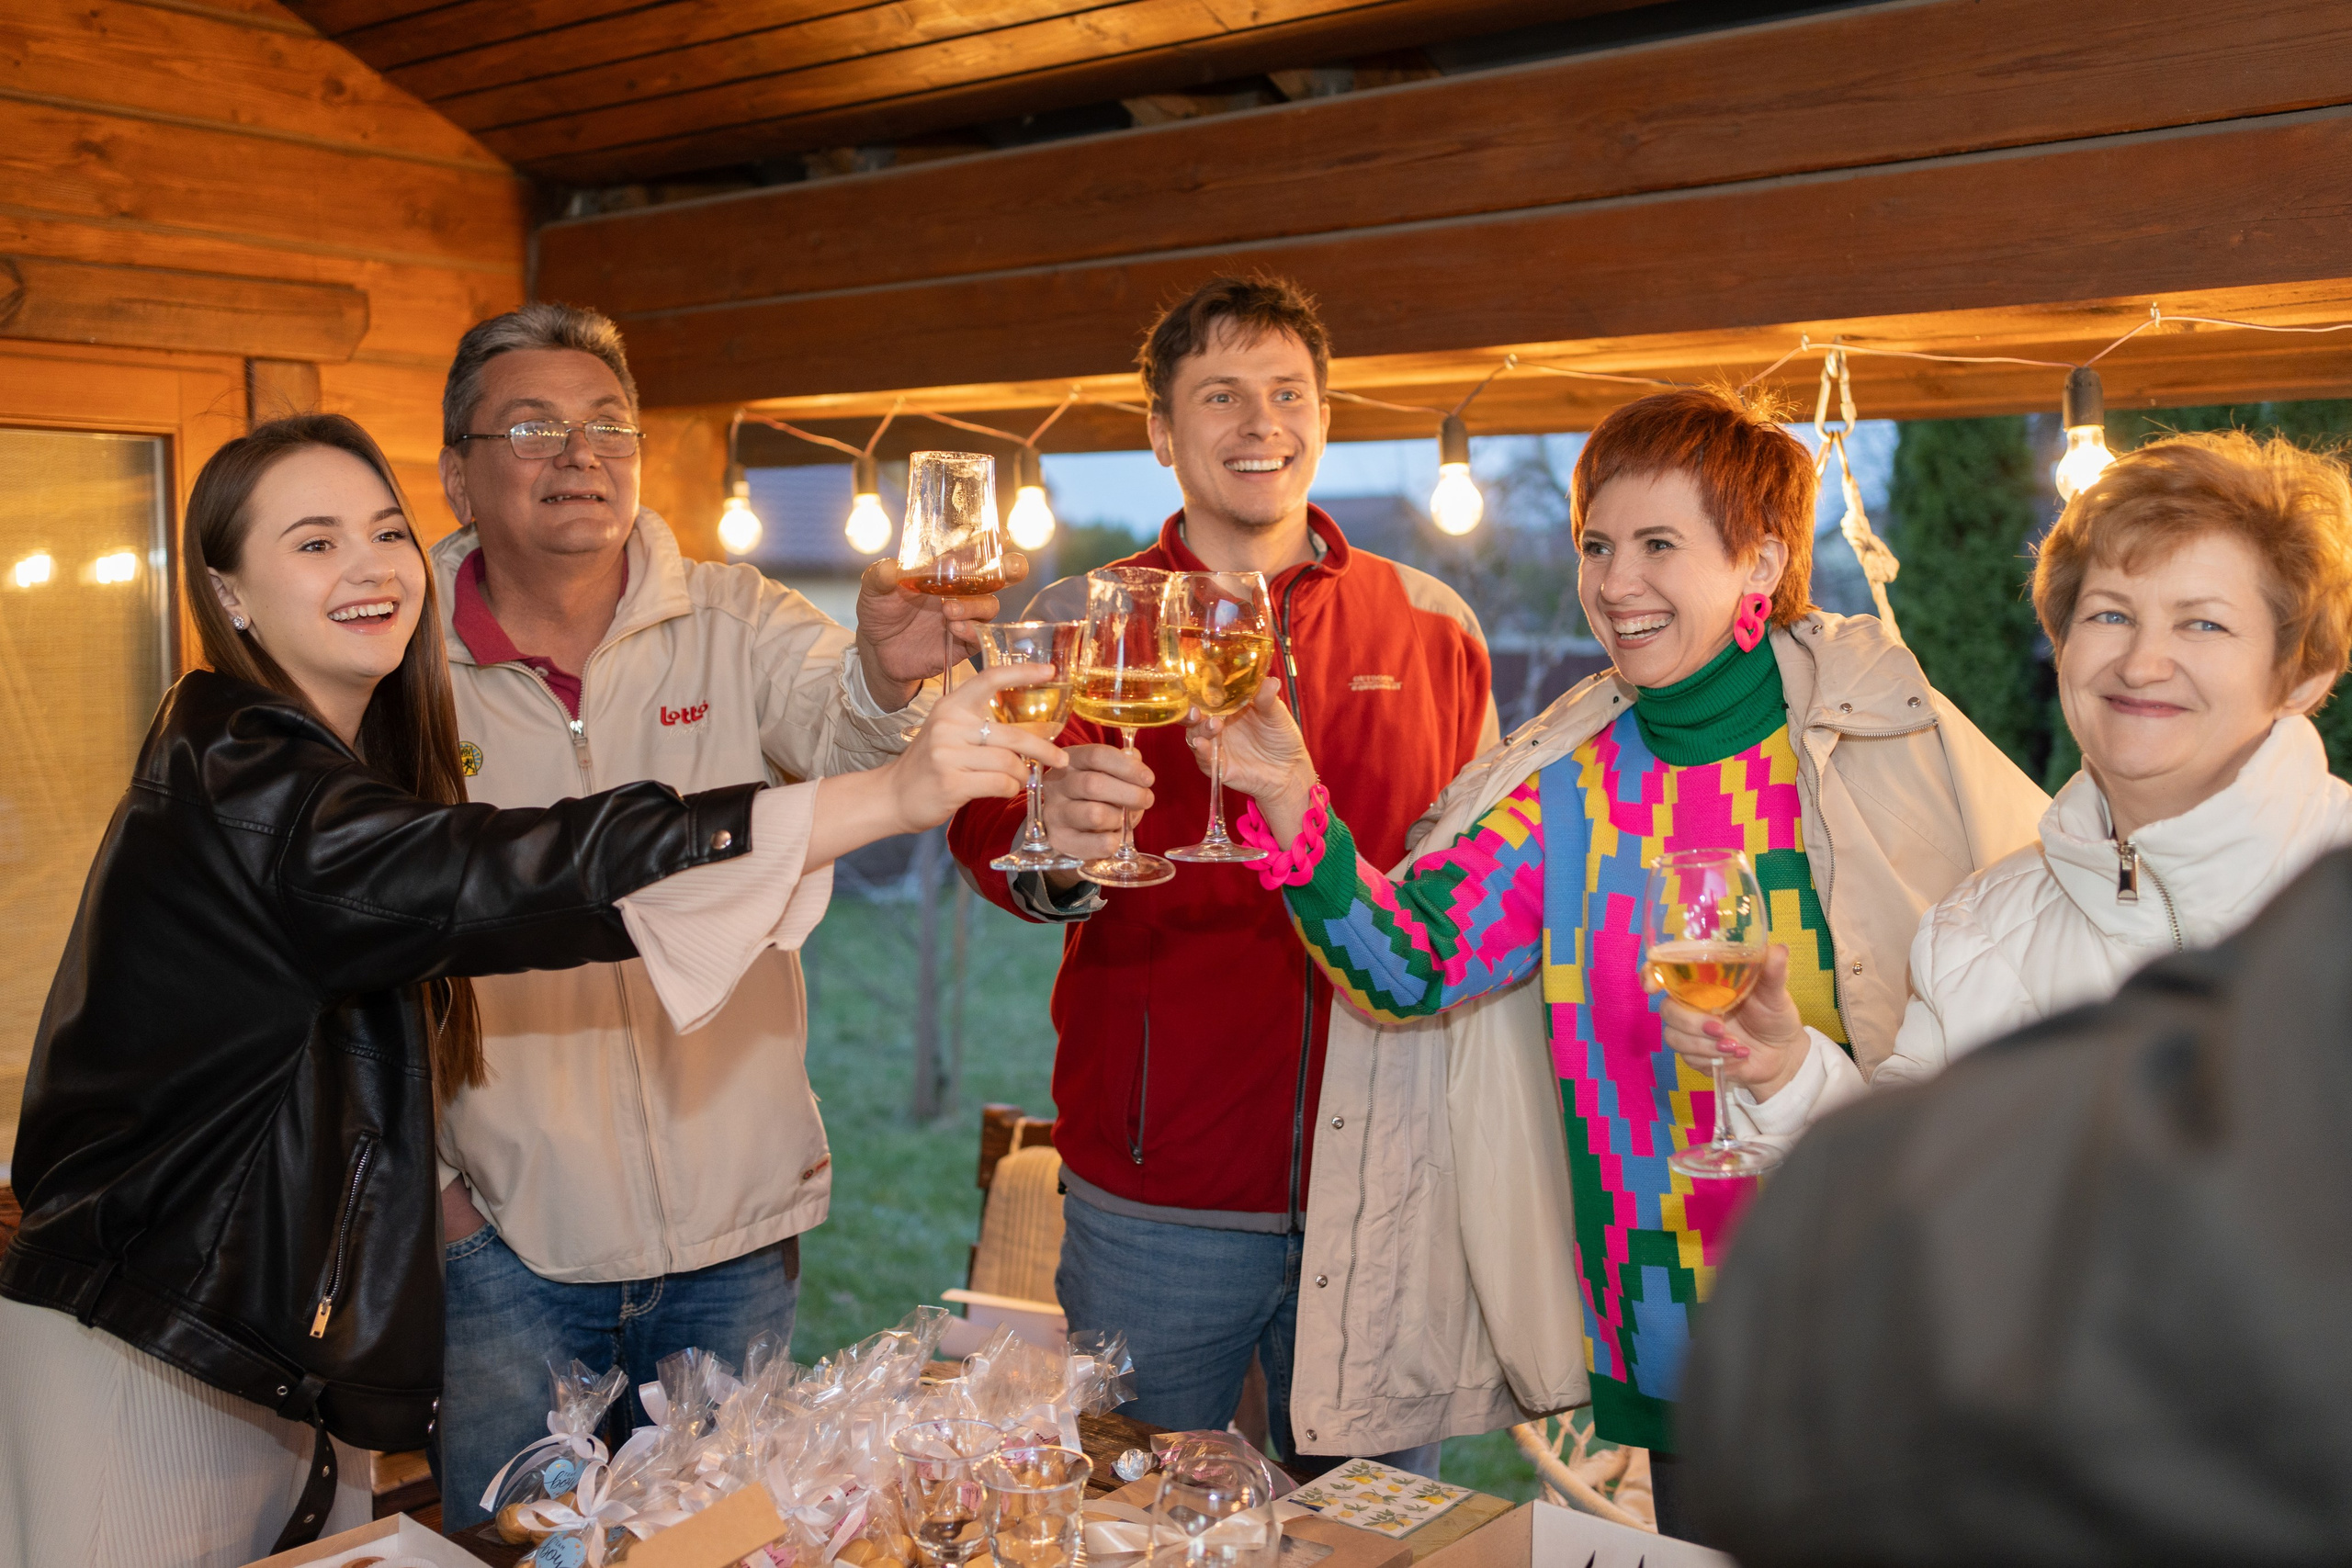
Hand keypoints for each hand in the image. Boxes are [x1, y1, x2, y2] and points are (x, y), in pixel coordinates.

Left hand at [853, 553, 1031, 700]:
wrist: (879, 650)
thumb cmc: (881, 611)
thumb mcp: (873, 591)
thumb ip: (880, 577)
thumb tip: (890, 568)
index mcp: (944, 570)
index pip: (974, 551)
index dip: (991, 541)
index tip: (1001, 535)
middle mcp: (961, 591)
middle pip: (999, 576)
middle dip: (1011, 569)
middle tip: (1010, 567)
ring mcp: (965, 616)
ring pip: (989, 605)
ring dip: (975, 605)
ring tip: (949, 610)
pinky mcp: (963, 642)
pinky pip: (979, 636)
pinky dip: (970, 630)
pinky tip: (954, 628)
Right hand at [875, 662, 1065, 834]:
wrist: (892, 795)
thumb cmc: (930, 764)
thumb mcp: (948, 733)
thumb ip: (981, 725)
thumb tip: (1033, 729)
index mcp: (951, 706)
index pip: (989, 679)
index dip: (1021, 672)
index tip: (1049, 671)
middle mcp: (949, 725)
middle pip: (1012, 735)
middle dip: (1043, 749)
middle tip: (1061, 759)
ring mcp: (948, 755)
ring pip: (1009, 763)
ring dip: (1021, 775)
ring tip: (1018, 779)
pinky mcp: (951, 783)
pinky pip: (1000, 784)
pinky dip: (1009, 789)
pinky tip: (1004, 789)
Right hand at [1036, 743, 1154, 879]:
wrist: (1067, 823)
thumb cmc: (1092, 793)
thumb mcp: (1105, 772)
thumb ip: (1122, 763)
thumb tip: (1136, 758)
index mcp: (1070, 761)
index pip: (1097, 756)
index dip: (1127, 767)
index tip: (1149, 779)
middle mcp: (1056, 785)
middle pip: (1094, 785)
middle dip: (1130, 794)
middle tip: (1147, 800)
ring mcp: (1054, 813)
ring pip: (1094, 814)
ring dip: (1119, 818)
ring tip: (1123, 819)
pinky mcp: (1059, 839)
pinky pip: (1093, 843)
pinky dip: (1113, 841)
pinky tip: (1116, 837)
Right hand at [1189, 677, 1316, 832]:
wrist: (1289, 769)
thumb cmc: (1282, 738)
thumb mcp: (1277, 714)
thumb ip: (1268, 699)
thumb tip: (1270, 681)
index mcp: (1229, 707)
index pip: (1209, 695)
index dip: (1201, 689)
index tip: (1200, 684)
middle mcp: (1218, 723)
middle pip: (1195, 715)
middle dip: (1190, 711)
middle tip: (1194, 709)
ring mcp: (1216, 744)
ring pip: (1196, 734)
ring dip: (1200, 728)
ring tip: (1213, 724)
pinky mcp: (1217, 764)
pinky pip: (1204, 757)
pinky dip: (1201, 750)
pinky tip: (1202, 743)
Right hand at [1654, 945, 1812, 1099]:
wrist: (1783, 1055)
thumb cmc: (1775, 1016)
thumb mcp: (1776, 993)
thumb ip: (1774, 972)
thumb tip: (1779, 949)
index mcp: (1704, 981)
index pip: (1666, 971)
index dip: (1651, 975)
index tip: (1652, 987)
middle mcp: (1692, 1003)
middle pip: (1667, 1009)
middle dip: (1690, 1022)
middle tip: (1720, 1029)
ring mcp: (1690, 1030)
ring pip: (1673, 1036)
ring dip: (1703, 1044)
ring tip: (1735, 1047)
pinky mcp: (1695, 1054)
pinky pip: (1688, 1058)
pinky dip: (1713, 1059)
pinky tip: (1737, 1057)